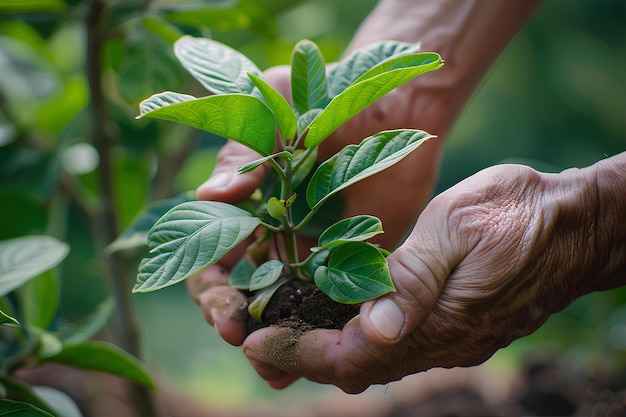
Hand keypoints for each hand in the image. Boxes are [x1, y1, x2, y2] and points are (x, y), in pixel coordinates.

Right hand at [187, 63, 442, 345]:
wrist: (395, 106)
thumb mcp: (276, 111)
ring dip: (276, 340)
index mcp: (246, 208)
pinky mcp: (352, 262)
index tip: (225, 313)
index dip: (211, 290)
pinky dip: (325, 329)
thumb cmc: (326, 96)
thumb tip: (208, 195)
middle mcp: (274, 237)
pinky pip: (334, 302)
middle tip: (248, 344)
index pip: (211, 258)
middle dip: (239, 323)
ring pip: (284, 308)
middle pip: (243, 293)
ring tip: (279, 370)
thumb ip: (245, 153)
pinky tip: (327, 354)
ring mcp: (312, 253)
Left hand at [241, 162, 609, 392]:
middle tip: (256, 336)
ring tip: (285, 328)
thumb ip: (416, 278)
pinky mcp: (457, 325)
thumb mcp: (461, 227)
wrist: (577, 224)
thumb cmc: (517, 213)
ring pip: (376, 360)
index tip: (257, 340)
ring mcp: (452, 338)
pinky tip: (339, 314)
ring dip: (328, 349)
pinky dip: (358, 337)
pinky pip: (397, 345)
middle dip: (303, 356)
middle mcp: (442, 342)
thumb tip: (375, 327)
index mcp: (438, 322)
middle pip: (357, 367)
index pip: (352, 357)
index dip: (300, 352)